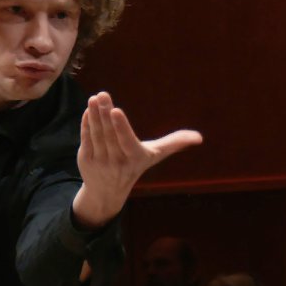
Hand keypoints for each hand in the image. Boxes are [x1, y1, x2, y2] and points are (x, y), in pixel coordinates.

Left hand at [70, 92, 202, 229]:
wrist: (109, 190)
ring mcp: (100, 160)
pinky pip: (86, 139)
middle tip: (102, 94)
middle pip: (109, 134)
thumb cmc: (136, 165)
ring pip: (96, 135)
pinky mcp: (86, 159)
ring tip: (95, 98)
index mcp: (134, 158)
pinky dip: (86, 124)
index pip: (126, 140)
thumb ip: (175, 143)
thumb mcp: (156, 155)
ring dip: (94, 115)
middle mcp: (116, 161)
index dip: (120, 126)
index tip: (116, 110)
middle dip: (105, 113)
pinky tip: (89, 110)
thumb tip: (199, 138)